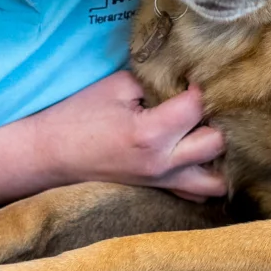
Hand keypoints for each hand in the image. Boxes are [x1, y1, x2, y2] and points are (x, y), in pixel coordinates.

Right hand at [29, 71, 225, 200]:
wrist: (50, 154)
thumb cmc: (79, 115)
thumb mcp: (116, 86)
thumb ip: (157, 81)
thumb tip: (185, 79)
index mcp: (151, 134)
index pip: (198, 106)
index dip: (200, 86)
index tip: (194, 76)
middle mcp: (163, 163)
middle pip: (219, 143)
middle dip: (218, 119)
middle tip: (207, 104)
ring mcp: (163, 183)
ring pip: (217, 181)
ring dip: (220, 155)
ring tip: (208, 131)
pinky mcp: (159, 192)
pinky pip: (198, 194)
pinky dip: (206, 175)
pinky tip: (200, 154)